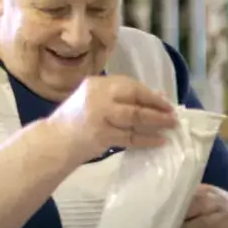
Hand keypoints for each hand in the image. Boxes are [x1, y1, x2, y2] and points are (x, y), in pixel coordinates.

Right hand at [48, 75, 177, 162]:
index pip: (129, 85)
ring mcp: (99, 116)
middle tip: (173, 116)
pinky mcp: (101, 136)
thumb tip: (157, 96)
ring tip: (171, 127)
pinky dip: (147, 140)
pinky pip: (130, 138)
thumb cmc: (77, 121)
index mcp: (96, 84)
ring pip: (135, 118)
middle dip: (157, 108)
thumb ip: (121, 98)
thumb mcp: (95, 101)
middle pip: (134, 99)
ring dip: (156, 123)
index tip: (165, 102)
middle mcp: (98, 96)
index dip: (149, 94)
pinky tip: (159, 141)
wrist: (54, 143)